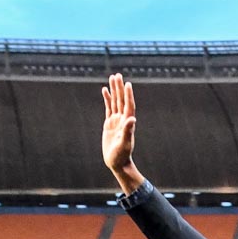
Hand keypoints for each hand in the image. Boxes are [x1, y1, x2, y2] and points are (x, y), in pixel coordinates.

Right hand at [100, 73, 144, 193]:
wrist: (117, 162)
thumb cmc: (122, 155)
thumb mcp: (124, 143)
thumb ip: (128, 130)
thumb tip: (132, 119)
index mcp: (127, 122)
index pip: (128, 105)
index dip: (128, 94)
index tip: (127, 83)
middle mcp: (123, 119)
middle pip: (121, 100)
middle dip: (119, 88)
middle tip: (117, 75)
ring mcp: (116, 120)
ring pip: (115, 102)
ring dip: (114, 90)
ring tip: (112, 78)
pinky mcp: (109, 123)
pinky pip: (109, 108)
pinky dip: (107, 99)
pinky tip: (105, 90)